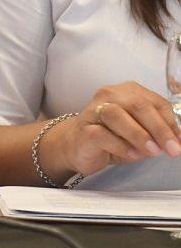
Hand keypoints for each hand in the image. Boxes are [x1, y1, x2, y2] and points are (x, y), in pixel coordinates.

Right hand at [44, 82, 180, 178]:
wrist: (77, 146)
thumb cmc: (111, 137)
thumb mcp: (139, 132)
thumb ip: (155, 132)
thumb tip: (176, 141)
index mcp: (127, 92)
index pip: (154, 101)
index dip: (170, 122)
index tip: (179, 142)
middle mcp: (108, 95)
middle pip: (136, 104)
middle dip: (159, 128)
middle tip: (172, 149)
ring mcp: (93, 111)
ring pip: (116, 114)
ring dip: (138, 134)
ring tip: (152, 151)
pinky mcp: (83, 130)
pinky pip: (101, 134)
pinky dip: (120, 145)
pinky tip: (131, 155)